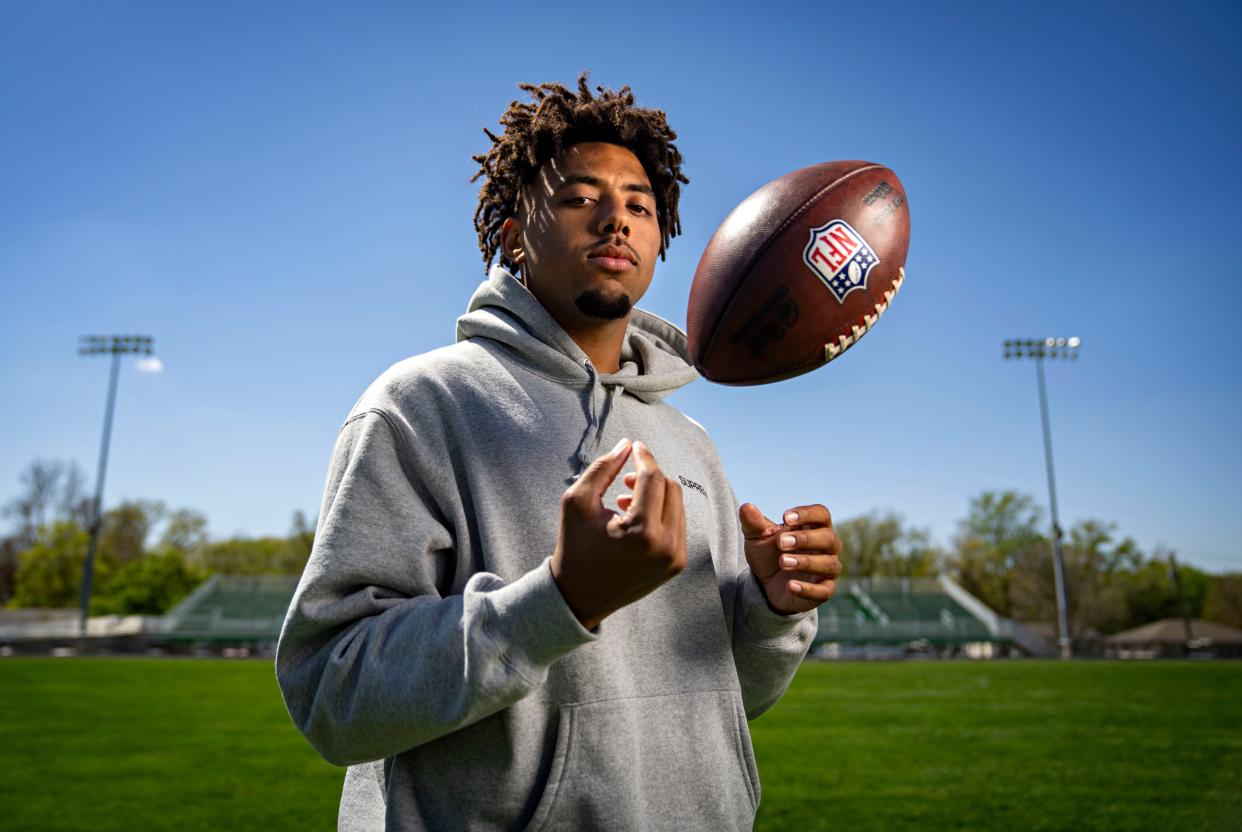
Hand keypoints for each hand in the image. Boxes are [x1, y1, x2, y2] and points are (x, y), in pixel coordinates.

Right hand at [551, 439, 686, 629]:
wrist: (579, 597)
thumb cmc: (574, 547)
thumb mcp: (577, 501)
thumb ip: (603, 468)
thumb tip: (628, 444)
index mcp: (642, 533)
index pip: (653, 478)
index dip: (644, 457)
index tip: (634, 447)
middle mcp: (666, 547)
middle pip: (670, 488)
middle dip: (649, 476)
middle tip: (624, 481)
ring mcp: (675, 558)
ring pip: (677, 504)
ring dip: (655, 494)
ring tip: (625, 501)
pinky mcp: (677, 564)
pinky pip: (677, 523)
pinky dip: (660, 513)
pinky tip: (634, 518)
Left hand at [740, 502, 841, 613]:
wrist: (766, 585)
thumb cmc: (769, 553)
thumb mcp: (757, 537)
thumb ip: (754, 523)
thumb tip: (746, 507)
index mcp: (814, 527)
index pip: (821, 514)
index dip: (807, 514)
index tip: (785, 517)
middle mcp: (827, 546)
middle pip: (828, 538)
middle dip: (805, 539)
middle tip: (781, 543)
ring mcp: (828, 569)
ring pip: (830, 564)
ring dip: (806, 562)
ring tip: (783, 562)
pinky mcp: (824, 590)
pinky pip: (824, 591)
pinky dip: (808, 589)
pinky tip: (790, 586)